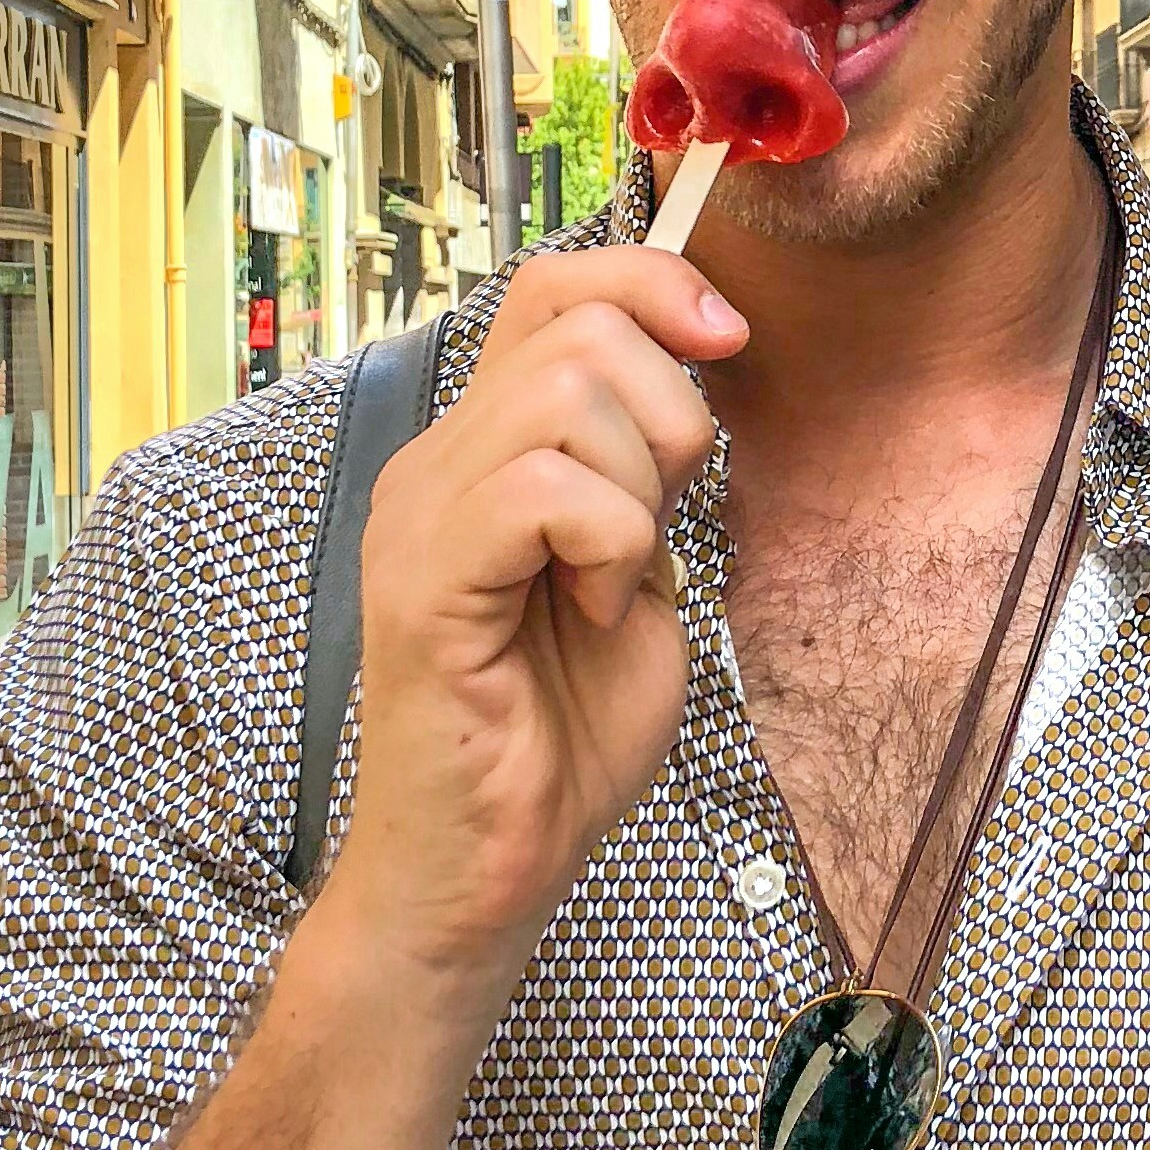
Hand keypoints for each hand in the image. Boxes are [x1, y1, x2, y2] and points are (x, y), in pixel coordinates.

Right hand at [317, 249, 747, 1001]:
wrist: (493, 867)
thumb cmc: (562, 733)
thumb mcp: (635, 568)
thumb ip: (646, 471)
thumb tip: (692, 368)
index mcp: (483, 450)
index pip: (552, 288)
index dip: (653, 282)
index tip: (729, 337)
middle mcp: (436, 464)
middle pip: (577, 325)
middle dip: (667, 411)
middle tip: (659, 521)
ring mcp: (420, 517)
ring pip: (566, 394)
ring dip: (636, 488)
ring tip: (613, 580)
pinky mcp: (425, 582)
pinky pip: (544, 491)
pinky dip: (608, 542)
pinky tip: (593, 607)